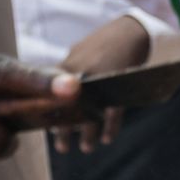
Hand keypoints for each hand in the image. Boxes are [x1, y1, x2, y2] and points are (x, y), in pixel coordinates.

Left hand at [53, 15, 150, 153]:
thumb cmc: (104, 44)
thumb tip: (56, 93)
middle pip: (66, 108)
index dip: (49, 116)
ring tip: (87, 148)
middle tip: (63, 148)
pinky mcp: (118, 83)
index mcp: (66, 67)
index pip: (50, 97)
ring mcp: (98, 79)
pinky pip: (112, 110)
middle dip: (64, 130)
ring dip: (87, 133)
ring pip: (89, 113)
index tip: (49, 131)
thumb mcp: (80, 53)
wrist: (130, 31)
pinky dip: (109, 126)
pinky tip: (107, 138)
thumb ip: (68, 71)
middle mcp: (78, 74)